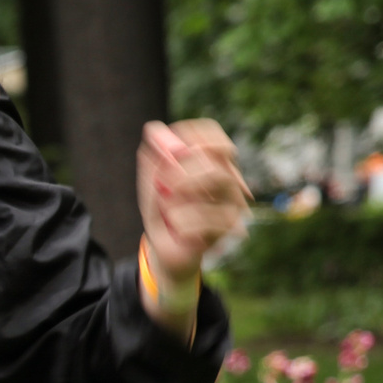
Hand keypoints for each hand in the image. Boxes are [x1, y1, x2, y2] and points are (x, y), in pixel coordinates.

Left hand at [137, 118, 249, 282]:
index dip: (187, 134)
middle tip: (163, 182)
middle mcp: (226, 176)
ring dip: (185, 188)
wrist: (166, 251)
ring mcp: (233, 200)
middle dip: (185, 164)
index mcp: (209, 161)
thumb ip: (152, 158)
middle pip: (219, 152)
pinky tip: (177, 227)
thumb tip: (155, 131)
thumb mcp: (149, 184)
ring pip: (220, 176)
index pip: (210, 132)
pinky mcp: (231, 226)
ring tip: (167, 206)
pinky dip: (186, 220)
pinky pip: (213, 215)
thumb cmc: (161, 212)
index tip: (165, 149)